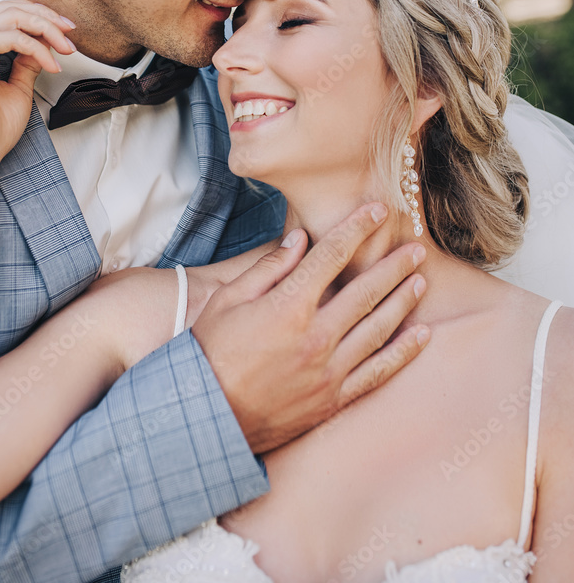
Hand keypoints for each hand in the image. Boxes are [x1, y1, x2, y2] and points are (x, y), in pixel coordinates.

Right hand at [0, 0, 76, 162]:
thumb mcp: (19, 87)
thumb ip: (28, 63)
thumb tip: (44, 45)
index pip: (6, 15)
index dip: (38, 17)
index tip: (65, 33)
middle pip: (8, 7)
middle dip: (44, 14)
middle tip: (70, 30)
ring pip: (12, 15)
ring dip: (45, 27)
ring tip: (66, 47)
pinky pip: (13, 37)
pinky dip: (38, 48)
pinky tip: (52, 65)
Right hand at [191, 203, 429, 452]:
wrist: (206, 418)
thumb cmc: (210, 352)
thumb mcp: (228, 300)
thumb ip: (268, 268)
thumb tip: (300, 239)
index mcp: (288, 306)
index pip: (332, 256)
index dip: (357, 229)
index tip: (378, 211)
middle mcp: (315, 336)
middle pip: (365, 291)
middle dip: (394, 266)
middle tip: (417, 249)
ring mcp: (328, 370)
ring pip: (378, 329)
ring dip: (403, 301)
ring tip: (421, 281)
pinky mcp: (332, 399)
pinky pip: (377, 372)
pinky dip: (403, 352)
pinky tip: (421, 335)